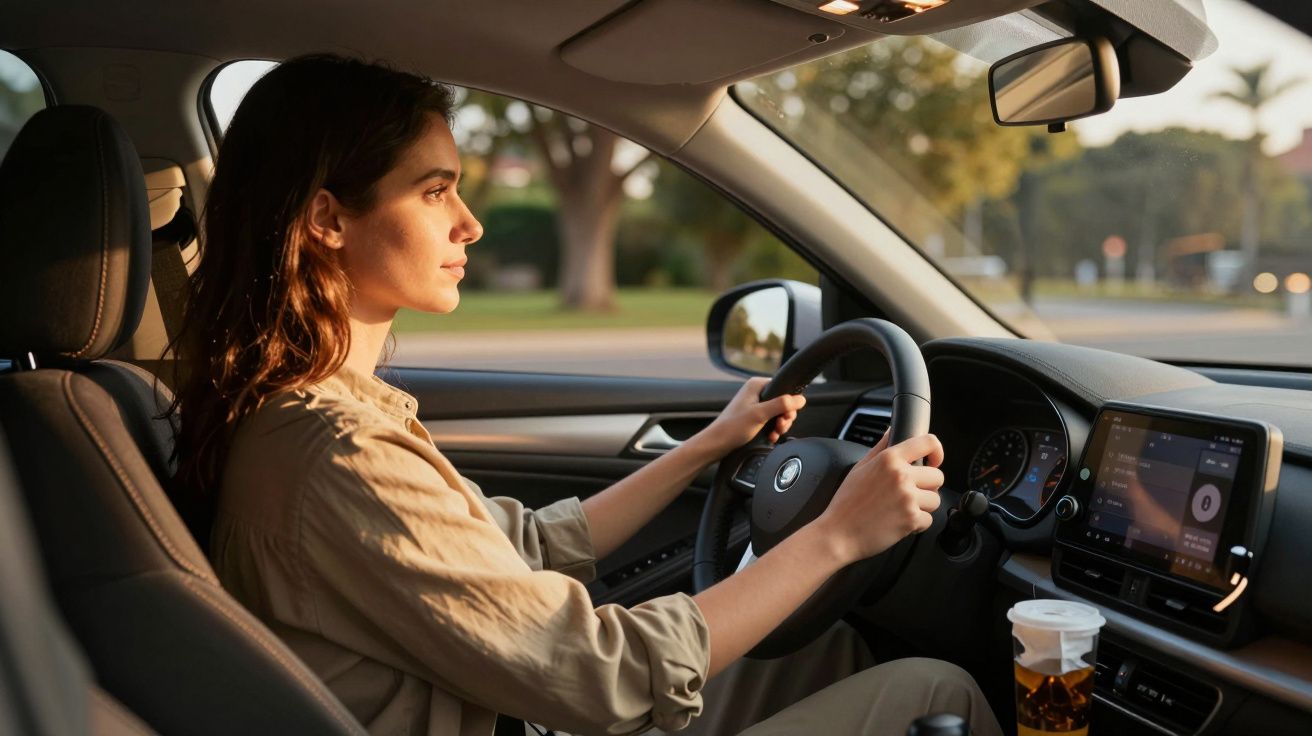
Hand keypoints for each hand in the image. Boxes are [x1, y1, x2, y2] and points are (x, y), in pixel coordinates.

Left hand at [696, 377, 806, 456]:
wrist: (716, 444)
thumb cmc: (732, 428)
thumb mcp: (760, 414)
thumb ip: (782, 404)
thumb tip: (801, 399)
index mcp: (757, 385)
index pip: (784, 388)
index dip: (789, 403)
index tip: (787, 416)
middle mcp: (756, 393)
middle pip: (783, 402)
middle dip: (785, 417)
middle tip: (780, 426)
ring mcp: (754, 405)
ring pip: (778, 413)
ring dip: (780, 426)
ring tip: (774, 433)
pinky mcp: (753, 417)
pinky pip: (771, 421)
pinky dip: (773, 430)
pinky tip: (770, 437)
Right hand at [811, 430, 944, 563]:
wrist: (838, 534)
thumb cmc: (846, 503)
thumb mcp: (860, 467)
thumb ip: (880, 447)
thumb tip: (891, 431)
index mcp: (889, 459)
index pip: (928, 443)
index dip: (937, 451)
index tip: (934, 461)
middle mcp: (901, 476)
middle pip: (937, 476)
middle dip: (927, 486)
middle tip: (909, 493)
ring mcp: (908, 498)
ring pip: (935, 499)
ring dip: (923, 506)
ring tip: (901, 509)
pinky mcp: (911, 519)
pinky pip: (929, 519)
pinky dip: (917, 524)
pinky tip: (899, 522)